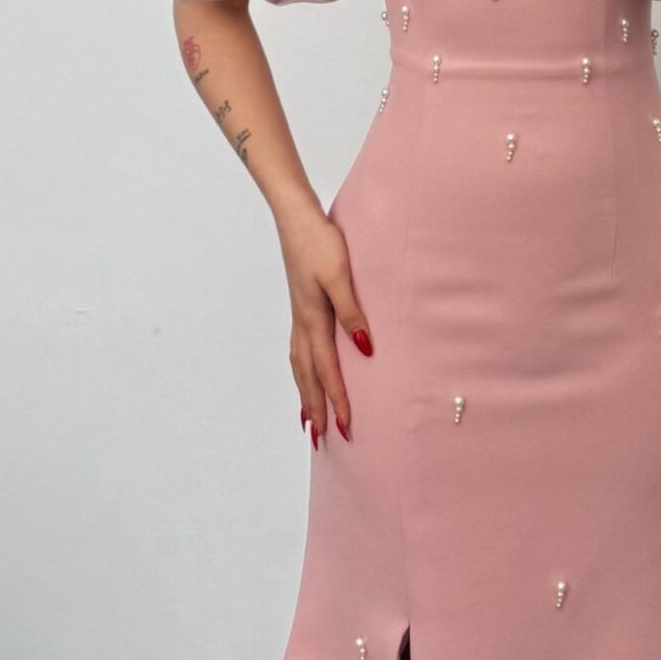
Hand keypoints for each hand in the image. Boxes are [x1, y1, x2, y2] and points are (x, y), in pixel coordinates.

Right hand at [277, 203, 369, 444]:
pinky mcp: (300, 309)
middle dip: (316, 408)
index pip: (327, 371)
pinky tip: (305, 376)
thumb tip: (364, 348)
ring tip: (308, 420)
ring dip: (305, 395)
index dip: (337, 400)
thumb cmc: (320, 243)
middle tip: (321, 439)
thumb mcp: (340, 275)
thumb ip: (352, 312)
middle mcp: (302, 325)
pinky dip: (301, 373)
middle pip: (308, 377)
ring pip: (299, 367)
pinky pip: (298, 352)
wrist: (296, 220)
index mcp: (314, 321)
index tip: (344, 427)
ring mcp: (298, 318)